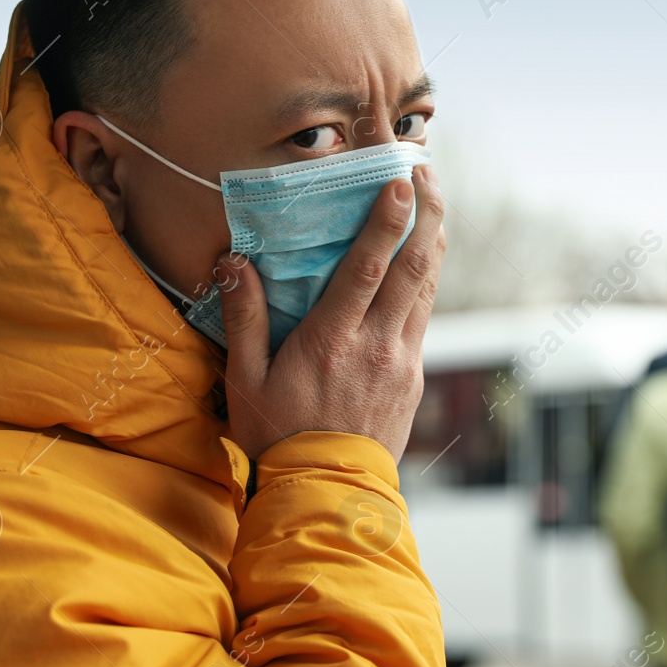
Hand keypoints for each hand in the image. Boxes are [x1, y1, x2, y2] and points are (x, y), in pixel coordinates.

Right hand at [220, 164, 443, 462]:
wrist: (326, 493)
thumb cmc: (277, 436)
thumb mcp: (246, 381)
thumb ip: (243, 318)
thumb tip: (233, 262)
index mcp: (332, 342)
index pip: (368, 270)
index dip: (386, 222)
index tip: (401, 183)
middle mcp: (376, 346)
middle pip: (413, 269)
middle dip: (425, 216)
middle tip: (427, 174)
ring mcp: (402, 361)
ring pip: (426, 289)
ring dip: (432, 242)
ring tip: (433, 202)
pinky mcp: (414, 376)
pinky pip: (423, 316)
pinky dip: (426, 280)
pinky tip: (423, 259)